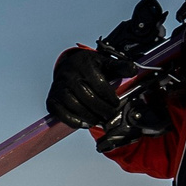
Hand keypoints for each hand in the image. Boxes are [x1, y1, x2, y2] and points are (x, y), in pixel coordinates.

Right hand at [48, 0, 171, 131]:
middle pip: (88, 98)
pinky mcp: (52, 100)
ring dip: (90, 117)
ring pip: (76, 107)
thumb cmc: (90, 67)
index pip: (99, 85)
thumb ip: (120, 67)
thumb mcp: (105, 62)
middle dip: (103, 110)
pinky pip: (62, 114)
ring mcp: (58, 88)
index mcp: (83, 64)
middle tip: (111, 115)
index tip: (116, 103)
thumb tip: (133, 70)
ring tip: (99, 120)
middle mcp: (68, 75)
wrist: (68, 66)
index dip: (110, 97)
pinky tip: (85, 123)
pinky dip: (74, 121)